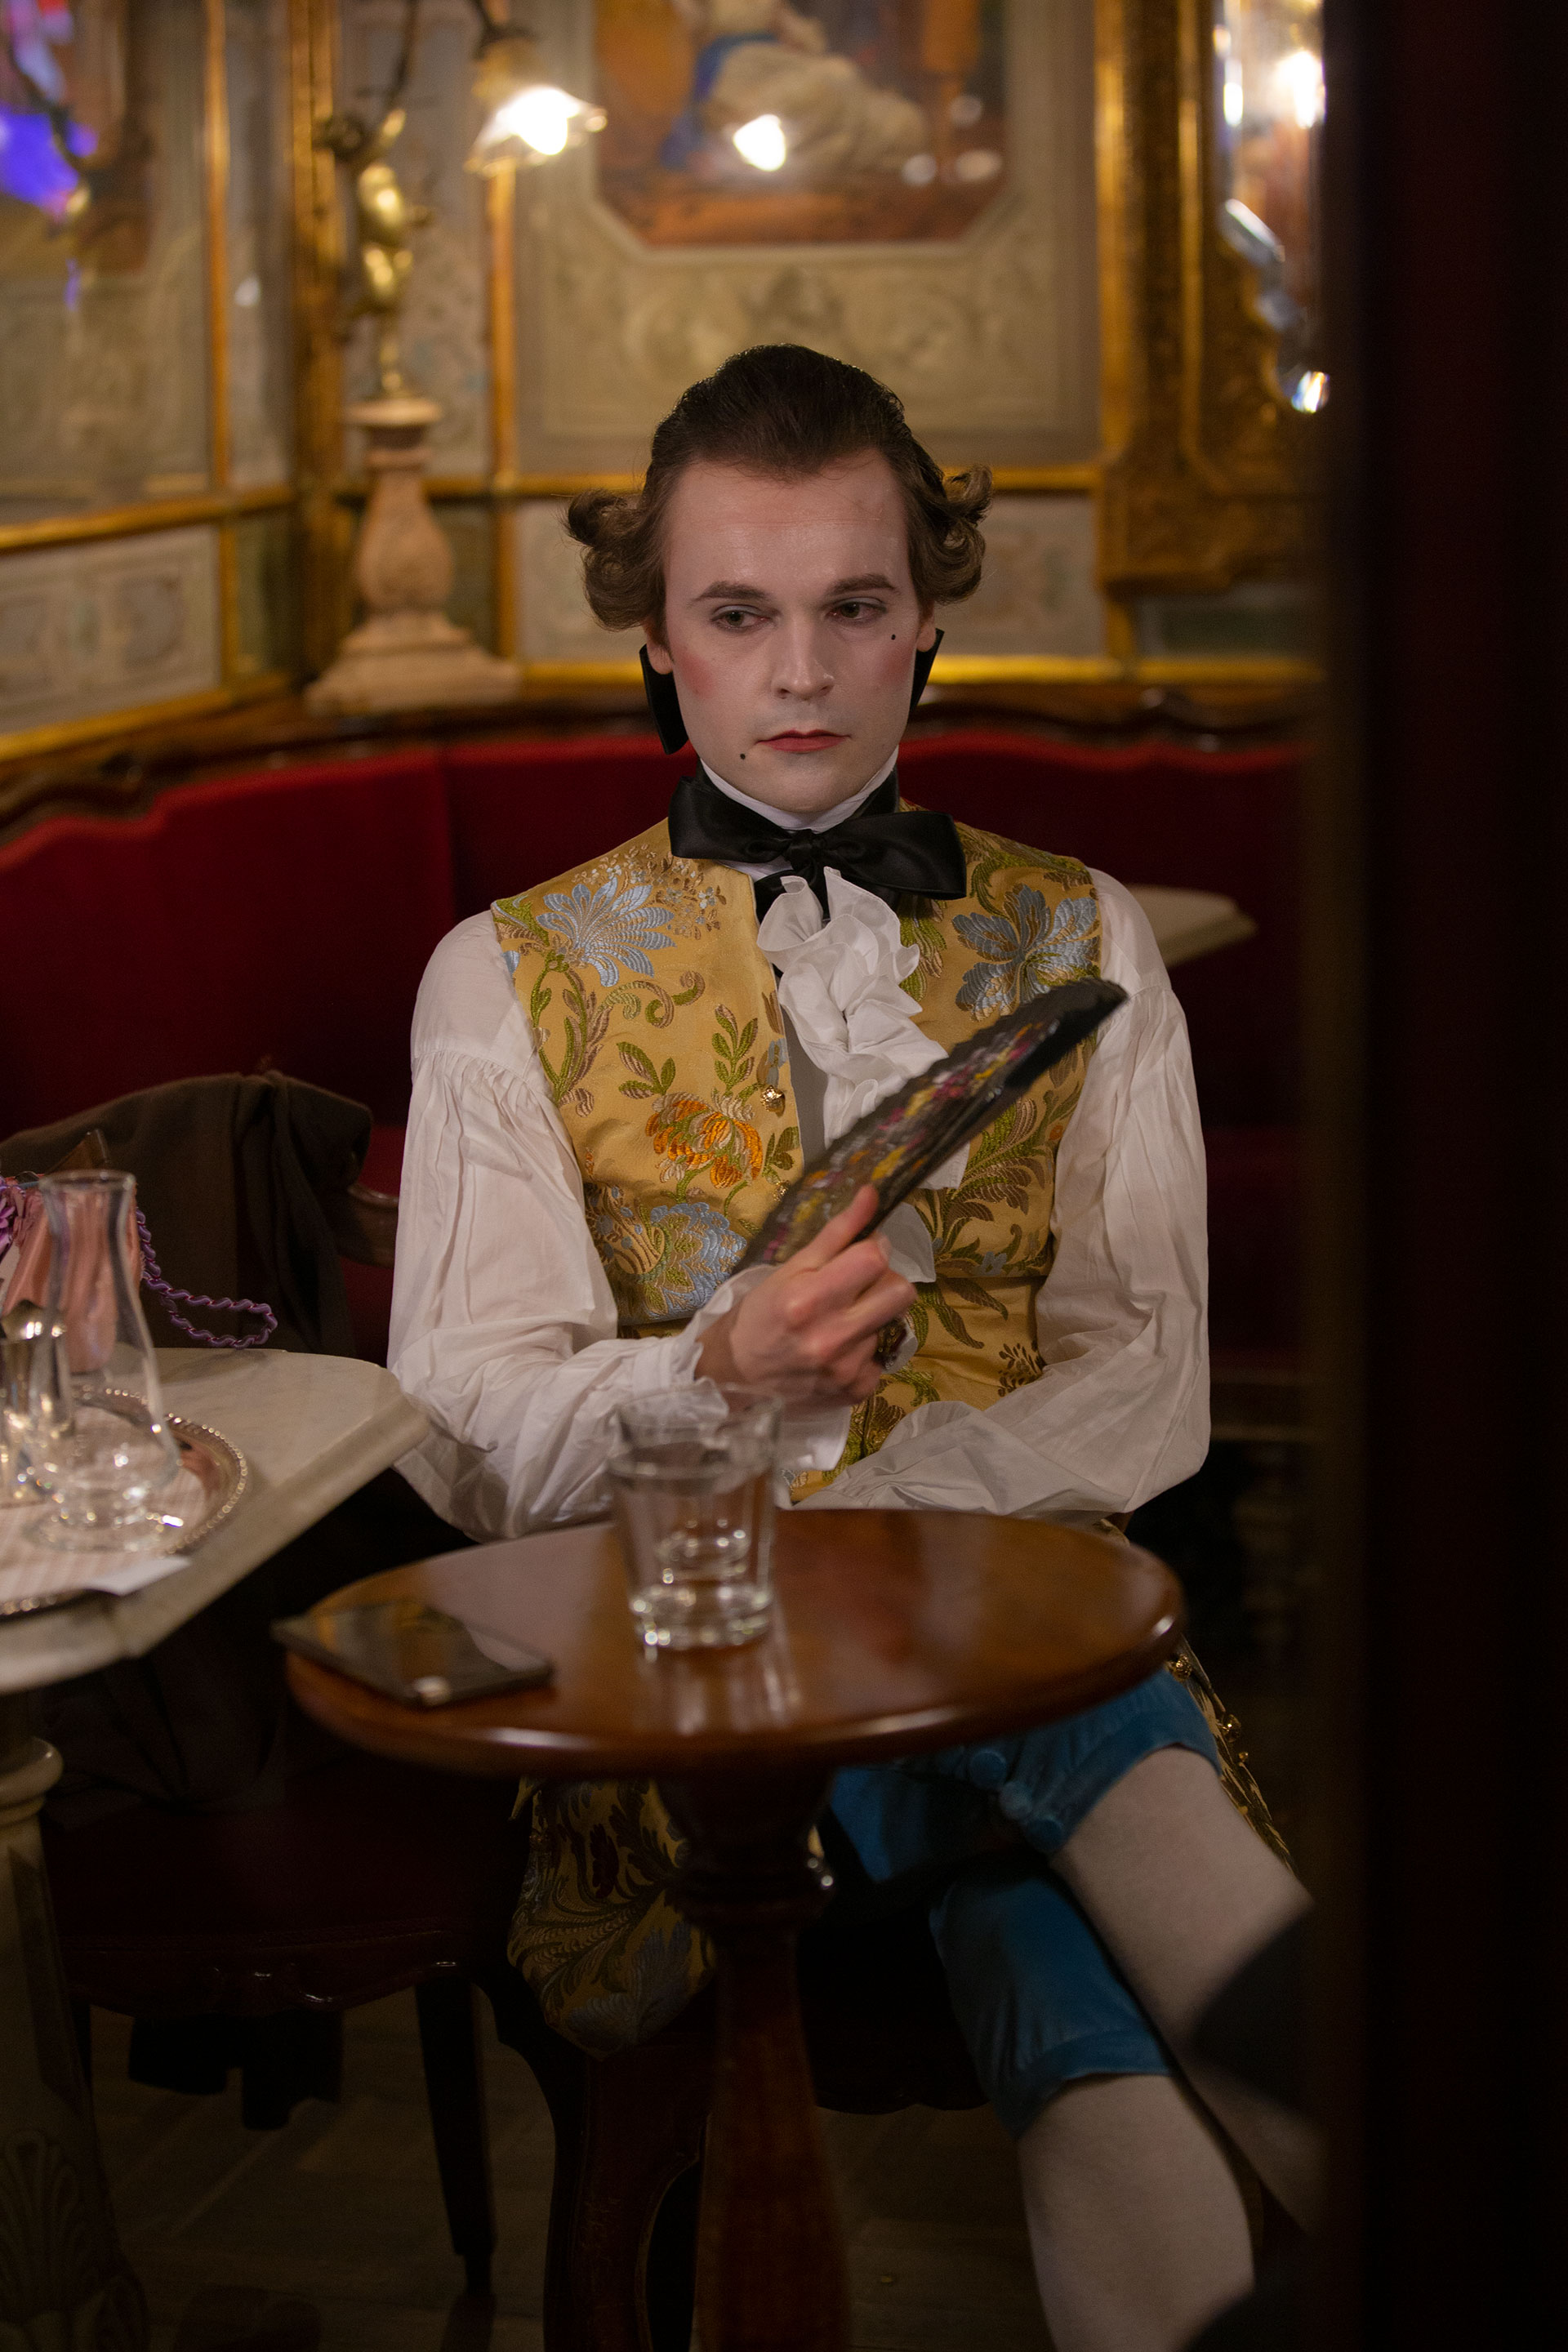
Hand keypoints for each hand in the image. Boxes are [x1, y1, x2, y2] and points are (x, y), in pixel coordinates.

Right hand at [696, 1186, 914, 1404]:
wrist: (736, 1375)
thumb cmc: (762, 1314)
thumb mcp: (790, 1268)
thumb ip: (837, 1233)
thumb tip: (872, 1193)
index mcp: (810, 1299)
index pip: (875, 1259)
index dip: (874, 1249)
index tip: (862, 1252)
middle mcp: (831, 1337)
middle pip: (901, 1293)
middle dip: (885, 1282)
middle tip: (859, 1287)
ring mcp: (847, 1368)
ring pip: (892, 1324)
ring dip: (872, 1318)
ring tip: (839, 1323)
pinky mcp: (857, 1391)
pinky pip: (884, 1356)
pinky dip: (867, 1349)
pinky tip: (840, 1350)